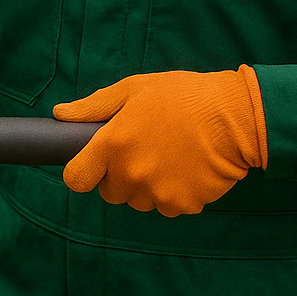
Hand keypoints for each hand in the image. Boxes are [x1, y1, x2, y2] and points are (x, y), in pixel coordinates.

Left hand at [52, 67, 267, 216]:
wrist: (235, 116)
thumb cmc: (183, 96)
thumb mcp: (134, 89)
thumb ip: (93, 107)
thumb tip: (60, 115)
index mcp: (113, 145)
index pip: (75, 179)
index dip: (82, 171)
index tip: (93, 163)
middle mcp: (132, 174)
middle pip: (109, 193)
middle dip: (119, 176)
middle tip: (141, 150)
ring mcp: (158, 194)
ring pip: (139, 201)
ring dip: (146, 186)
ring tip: (167, 156)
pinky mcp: (183, 205)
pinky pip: (167, 206)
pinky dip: (173, 192)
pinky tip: (186, 168)